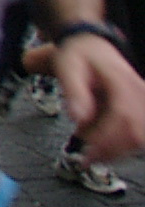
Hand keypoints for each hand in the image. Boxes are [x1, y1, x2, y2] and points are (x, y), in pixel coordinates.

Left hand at [53, 34, 144, 163]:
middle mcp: (141, 93)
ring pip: (141, 138)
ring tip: (91, 145)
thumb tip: (78, 118)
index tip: (88, 154)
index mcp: (123, 82)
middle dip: (111, 151)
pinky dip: (122, 144)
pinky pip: (140, 135)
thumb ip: (74, 92)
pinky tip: (103, 141)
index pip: (123, 116)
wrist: (93, 47)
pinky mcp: (144, 111)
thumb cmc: (79, 57)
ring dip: (116, 149)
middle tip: (87, 159)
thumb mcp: (68, 68)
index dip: (106, 139)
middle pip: (136, 133)